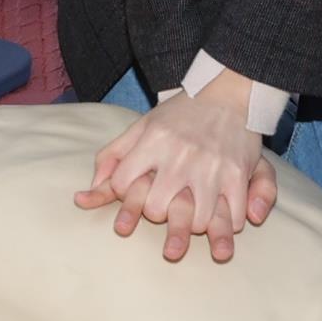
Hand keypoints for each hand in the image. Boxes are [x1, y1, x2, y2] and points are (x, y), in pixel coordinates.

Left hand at [75, 78, 278, 261]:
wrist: (227, 94)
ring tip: (192, 219)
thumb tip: (84, 196)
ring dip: (192, 226)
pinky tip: (221, 217)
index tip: (135, 192)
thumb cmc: (180, 114)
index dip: (125, 195)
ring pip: (195, 220)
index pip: (123, 186)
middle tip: (163, 209)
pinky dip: (228, 225)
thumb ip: (111, 157)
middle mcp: (180, 156)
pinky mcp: (237, 174)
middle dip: (156, 214)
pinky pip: (231, 216)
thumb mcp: (141, 126)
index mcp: (153, 141)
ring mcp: (211, 167)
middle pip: (156, 209)